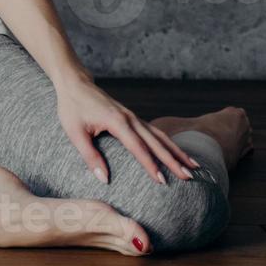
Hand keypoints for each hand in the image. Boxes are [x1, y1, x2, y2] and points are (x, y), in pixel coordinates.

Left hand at [55, 75, 199, 185]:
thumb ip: (90, 156)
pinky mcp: (132, 118)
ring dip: (177, 151)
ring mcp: (133, 117)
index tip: (163, 181)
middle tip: (189, 177)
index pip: (137, 147)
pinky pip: (155, 132)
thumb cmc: (72, 108)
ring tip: (194, 166)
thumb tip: (104, 180)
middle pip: (156, 142)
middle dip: (174, 160)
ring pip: (160, 136)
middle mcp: (130, 118)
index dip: (150, 165)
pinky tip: (177, 153)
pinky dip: (168, 143)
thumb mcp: (74, 132)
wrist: (75, 84)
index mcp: (117, 121)